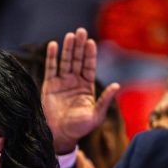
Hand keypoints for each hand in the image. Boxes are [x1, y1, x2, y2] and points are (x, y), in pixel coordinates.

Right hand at [41, 28, 120, 154]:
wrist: (60, 135)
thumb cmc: (79, 128)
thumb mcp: (96, 115)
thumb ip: (105, 100)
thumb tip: (117, 85)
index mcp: (87, 87)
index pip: (89, 66)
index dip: (90, 54)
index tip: (91, 42)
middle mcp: (75, 82)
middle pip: (77, 60)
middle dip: (79, 46)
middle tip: (81, 31)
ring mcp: (62, 83)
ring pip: (65, 62)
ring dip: (67, 48)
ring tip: (70, 36)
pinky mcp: (49, 86)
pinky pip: (50, 68)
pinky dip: (52, 57)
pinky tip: (54, 45)